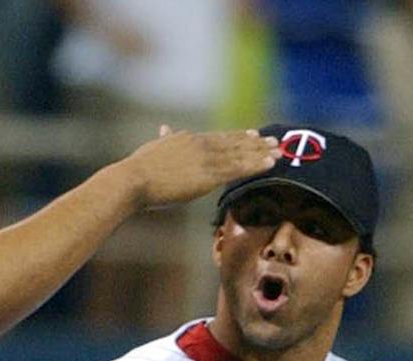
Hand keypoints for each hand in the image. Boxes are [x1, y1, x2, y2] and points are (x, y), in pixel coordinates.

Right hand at [120, 128, 276, 209]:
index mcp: (188, 139)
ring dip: (261, 153)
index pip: (219, 137)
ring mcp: (206, 159)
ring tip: (278, 152)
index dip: (238, 136)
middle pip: (234, 143)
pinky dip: (255, 165)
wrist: (134, 179)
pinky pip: (238, 169)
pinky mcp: (208, 175)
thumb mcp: (153, 148)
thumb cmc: (138, 169)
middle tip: (274, 141)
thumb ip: (164, 139)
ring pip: (240, 155)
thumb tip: (164, 128)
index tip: (253, 134)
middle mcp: (201, 144)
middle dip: (256, 143)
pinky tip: (269, 164)